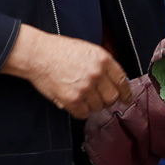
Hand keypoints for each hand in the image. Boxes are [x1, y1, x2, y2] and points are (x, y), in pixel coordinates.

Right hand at [3, 25, 131, 117]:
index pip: (122, 81)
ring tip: (79, 95)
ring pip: (98, 107)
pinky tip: (72, 101)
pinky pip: (83, 114)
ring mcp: (85, 87)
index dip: (125, 93)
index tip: (126, 99)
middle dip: (106, 100)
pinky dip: (79, 111)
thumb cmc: (59, 50)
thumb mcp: (87, 50)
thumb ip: (102, 65)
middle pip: (112, 98)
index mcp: (103, 59)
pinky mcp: (72, 99)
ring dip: (90, 105)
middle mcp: (97, 74)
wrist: (38, 54)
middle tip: (97, 98)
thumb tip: (114, 81)